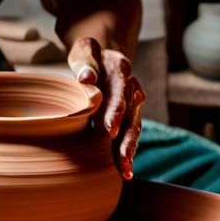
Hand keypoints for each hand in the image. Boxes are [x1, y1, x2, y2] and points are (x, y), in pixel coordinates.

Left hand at [68, 37, 144, 179]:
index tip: (110, 129)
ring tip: (125, 170)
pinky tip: (126, 170)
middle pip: (131, 114)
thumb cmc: (89, 57)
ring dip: (130, 149)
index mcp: (120, 69)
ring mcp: (133, 104)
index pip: (120, 90)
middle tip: (120, 157)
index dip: (116, 110)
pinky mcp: (130, 117)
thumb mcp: (85, 50)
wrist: (103, 57)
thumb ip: (86, 61)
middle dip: (126, 137)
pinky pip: (131, 134)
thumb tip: (86, 78)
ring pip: (134, 128)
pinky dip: (129, 151)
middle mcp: (131, 88)